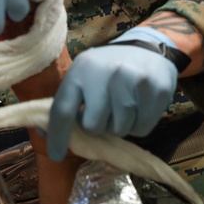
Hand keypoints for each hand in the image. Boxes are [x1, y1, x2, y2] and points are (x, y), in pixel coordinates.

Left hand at [46, 27, 179, 161]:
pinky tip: (140, 107)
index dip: (58, 136)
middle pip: (93, 126)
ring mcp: (133, 80)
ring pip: (120, 130)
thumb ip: (68, 103)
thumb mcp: (84, 76)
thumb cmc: (109, 69)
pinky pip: (142, 129)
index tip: (56, 155)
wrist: (148, 48)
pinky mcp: (157, 90)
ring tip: (125, 106)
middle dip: (98, 127)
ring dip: (121, 126)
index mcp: (82, 68)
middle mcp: (106, 73)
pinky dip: (139, 126)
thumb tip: (46, 134)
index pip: (63, 109)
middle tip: (106, 113)